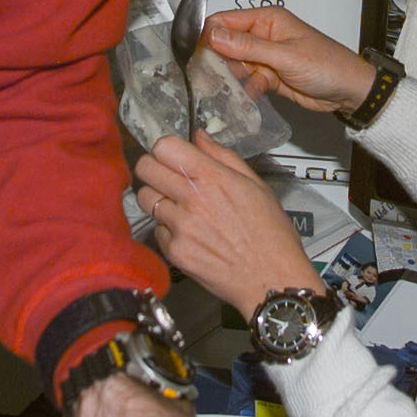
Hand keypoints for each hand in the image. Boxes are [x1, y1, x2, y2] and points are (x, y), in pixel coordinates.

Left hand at [135, 134, 320, 320]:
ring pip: (145, 199)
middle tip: (166, 177)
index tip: (173, 156)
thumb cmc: (271, 234)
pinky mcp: (174, 252)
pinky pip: (156, 230)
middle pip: (145, 168)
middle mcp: (191, 199)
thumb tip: (199, 137)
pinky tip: (188, 233)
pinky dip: (167, 229)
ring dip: (157, 199)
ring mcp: (179, 227)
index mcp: (213, 178)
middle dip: (154, 168)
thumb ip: (223, 157)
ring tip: (178, 207)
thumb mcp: (256, 185)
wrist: (271, 280)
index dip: (166, 148)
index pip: (164, 147)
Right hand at [203, 5, 377, 115]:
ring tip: (221, 92)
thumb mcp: (286, 56)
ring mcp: (265, 57)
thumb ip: (249, 47)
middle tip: (205, 77)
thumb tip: (215, 35)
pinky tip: (242, 100)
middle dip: (215, 61)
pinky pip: (246, 83)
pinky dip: (243, 92)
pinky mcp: (268, 76)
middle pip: (225, 45)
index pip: (226, 21)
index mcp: (268, 19)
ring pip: (233, 66)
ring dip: (229, 80)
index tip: (193, 52)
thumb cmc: (329, 65)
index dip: (207, 35)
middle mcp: (263, 35)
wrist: (349, 92)